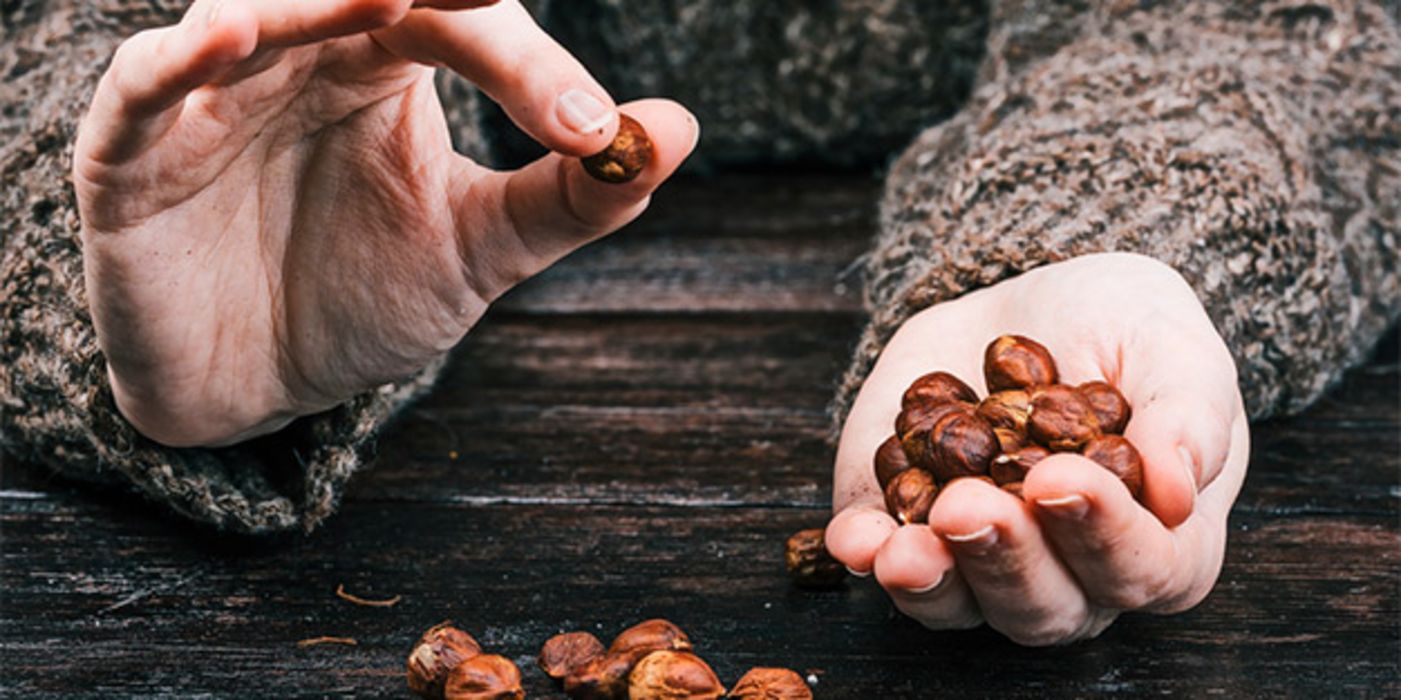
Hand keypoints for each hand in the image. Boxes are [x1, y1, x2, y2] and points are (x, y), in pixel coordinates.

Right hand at [74, 0, 697, 446]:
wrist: (260, 386)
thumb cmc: (365, 294)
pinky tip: (223, 38)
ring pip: (251, 12)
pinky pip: (143, 87)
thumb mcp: (483, 247)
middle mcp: (302, 55)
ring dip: (307, 0)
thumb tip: (676, 130)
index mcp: (387, 62)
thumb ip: (573, 193)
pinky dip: (175, 60)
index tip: (592, 127)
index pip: (460, 21)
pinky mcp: (134, 154)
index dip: (527, 64)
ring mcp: (215, 96)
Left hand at [825, 253, 1249, 644]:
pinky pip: (888, 566)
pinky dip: (869, 557)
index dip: (1105, 535)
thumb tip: (1176, 492)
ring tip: (913, 535)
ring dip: (936, 576)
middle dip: (1007, 558)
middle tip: (973, 504)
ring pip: (963, 604)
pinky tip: (858, 540)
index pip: (1145, 569)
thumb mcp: (1173, 350)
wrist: (1032, 303)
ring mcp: (983, 561)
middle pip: (1047, 605)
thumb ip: (1188, 417)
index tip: (1062, 479)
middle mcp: (1071, 572)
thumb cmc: (1125, 333)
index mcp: (1158, 542)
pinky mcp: (909, 530)